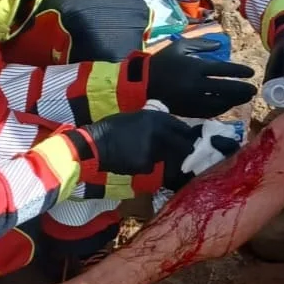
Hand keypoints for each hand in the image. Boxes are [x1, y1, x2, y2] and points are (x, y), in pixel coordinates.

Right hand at [83, 110, 199, 190]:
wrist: (95, 144)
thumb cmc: (112, 128)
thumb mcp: (136, 118)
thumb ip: (155, 124)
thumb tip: (171, 131)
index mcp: (156, 118)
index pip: (182, 128)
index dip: (187, 136)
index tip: (189, 140)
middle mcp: (159, 133)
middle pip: (183, 146)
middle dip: (184, 151)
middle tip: (184, 155)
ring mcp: (153, 150)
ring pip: (168, 157)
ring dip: (165, 159)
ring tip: (151, 156)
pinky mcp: (146, 165)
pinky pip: (153, 166)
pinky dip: (148, 166)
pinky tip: (135, 161)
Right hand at [146, 39, 254, 117]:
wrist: (144, 83)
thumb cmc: (163, 61)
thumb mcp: (180, 46)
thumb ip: (201, 43)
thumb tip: (220, 45)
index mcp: (195, 67)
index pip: (223, 70)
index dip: (240, 71)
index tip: (251, 72)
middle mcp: (196, 84)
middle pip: (226, 89)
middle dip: (243, 90)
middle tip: (253, 89)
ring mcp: (193, 100)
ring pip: (221, 103)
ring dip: (235, 101)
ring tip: (245, 98)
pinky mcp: (189, 110)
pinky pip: (210, 111)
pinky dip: (222, 108)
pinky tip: (229, 105)